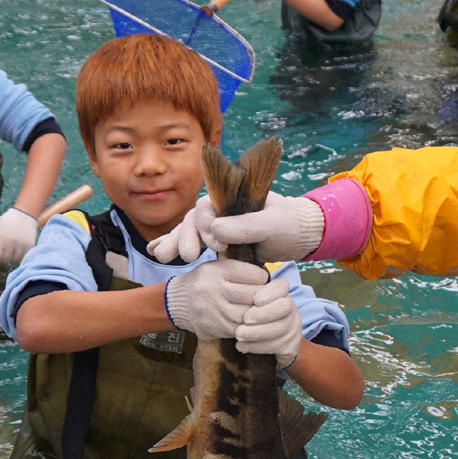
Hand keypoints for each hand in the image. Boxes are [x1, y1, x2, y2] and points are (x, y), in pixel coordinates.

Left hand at [0, 207, 37, 264]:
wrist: (23, 215)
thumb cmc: (5, 222)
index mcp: (1, 238)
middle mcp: (12, 242)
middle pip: (6, 260)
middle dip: (3, 260)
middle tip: (2, 257)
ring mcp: (22, 244)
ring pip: (15, 261)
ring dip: (11, 260)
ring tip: (10, 255)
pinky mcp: (30, 245)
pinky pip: (23, 258)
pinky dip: (19, 258)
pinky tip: (17, 254)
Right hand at [148, 192, 323, 263]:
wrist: (300, 236)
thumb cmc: (289, 225)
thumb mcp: (272, 225)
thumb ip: (246, 226)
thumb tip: (215, 230)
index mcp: (232, 199)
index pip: (207, 207)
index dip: (205, 226)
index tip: (216, 246)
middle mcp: (221, 210)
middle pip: (192, 220)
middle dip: (183, 237)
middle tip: (185, 258)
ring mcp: (218, 226)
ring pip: (189, 231)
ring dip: (174, 243)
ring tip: (162, 258)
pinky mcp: (220, 242)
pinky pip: (194, 243)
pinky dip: (176, 246)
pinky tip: (158, 253)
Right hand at [164, 259, 268, 338]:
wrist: (177, 302)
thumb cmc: (205, 282)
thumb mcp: (218, 267)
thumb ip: (240, 270)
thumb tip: (268, 280)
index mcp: (217, 270)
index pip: (255, 275)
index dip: (262, 279)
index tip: (262, 281)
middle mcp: (214, 289)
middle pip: (253, 295)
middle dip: (262, 297)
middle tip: (265, 298)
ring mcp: (213, 310)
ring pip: (248, 315)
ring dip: (256, 314)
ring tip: (256, 310)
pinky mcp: (213, 327)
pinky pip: (239, 329)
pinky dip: (246, 326)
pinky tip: (246, 322)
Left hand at [236, 279, 301, 368]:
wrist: (268, 344)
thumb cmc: (253, 318)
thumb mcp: (249, 305)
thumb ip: (244, 297)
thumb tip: (231, 291)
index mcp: (282, 295)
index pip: (282, 286)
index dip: (270, 292)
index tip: (255, 300)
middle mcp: (291, 310)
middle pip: (284, 307)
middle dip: (263, 313)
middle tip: (245, 319)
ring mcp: (293, 329)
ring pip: (281, 328)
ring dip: (256, 332)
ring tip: (238, 334)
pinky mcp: (290, 346)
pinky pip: (278, 346)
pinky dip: (257, 347)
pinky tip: (242, 346)